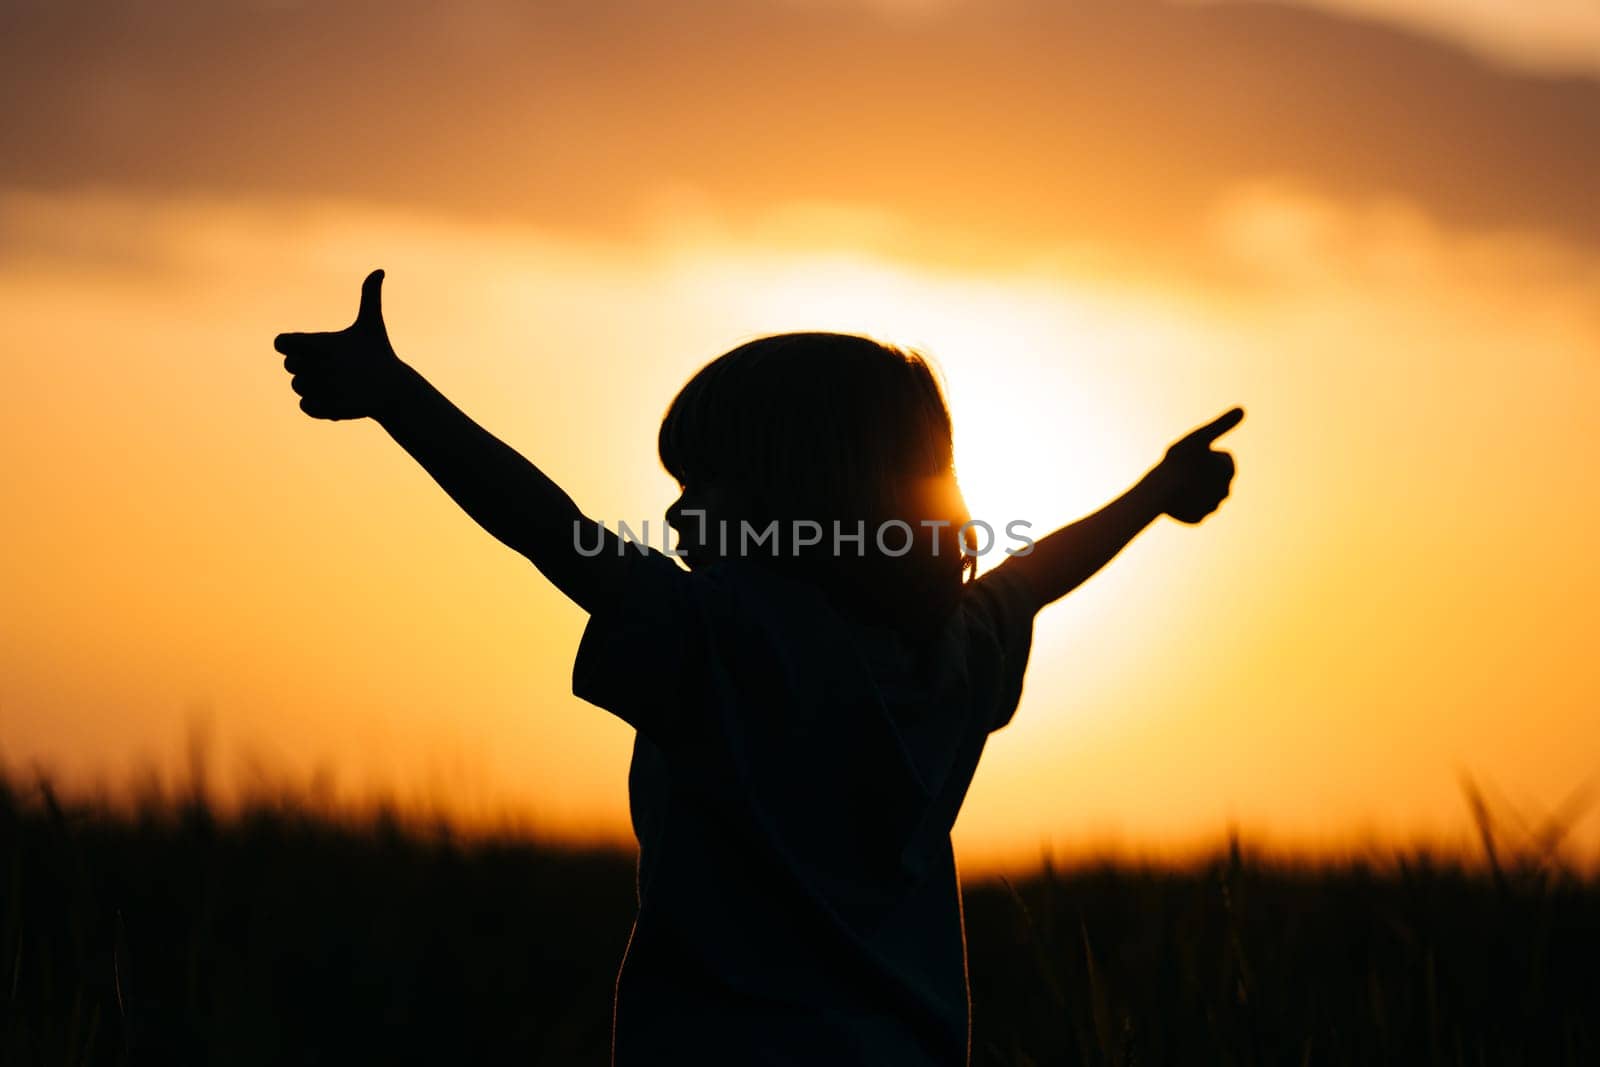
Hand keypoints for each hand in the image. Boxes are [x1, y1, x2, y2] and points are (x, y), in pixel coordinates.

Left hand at [273, 269, 404, 420]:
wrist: (394, 389)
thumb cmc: (379, 353)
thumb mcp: (372, 323)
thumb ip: (370, 295)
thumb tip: (380, 270)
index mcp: (317, 343)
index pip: (281, 343)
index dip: (294, 346)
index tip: (314, 350)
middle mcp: (313, 366)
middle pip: (291, 366)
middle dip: (310, 367)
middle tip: (337, 368)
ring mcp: (317, 388)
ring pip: (298, 387)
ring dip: (315, 386)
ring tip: (340, 383)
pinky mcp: (322, 408)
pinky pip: (305, 406)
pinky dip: (318, 404)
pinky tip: (339, 397)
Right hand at [1147, 407, 1242, 523]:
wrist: (1159, 492)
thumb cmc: (1179, 462)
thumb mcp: (1199, 437)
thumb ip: (1222, 424)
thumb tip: (1243, 409)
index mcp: (1229, 472)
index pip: (1221, 459)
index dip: (1205, 454)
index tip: (1192, 456)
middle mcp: (1225, 492)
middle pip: (1213, 477)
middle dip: (1202, 473)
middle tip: (1182, 468)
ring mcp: (1211, 508)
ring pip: (1203, 493)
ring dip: (1194, 488)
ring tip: (1178, 482)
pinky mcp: (1197, 519)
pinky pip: (1193, 508)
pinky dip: (1186, 503)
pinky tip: (1175, 496)